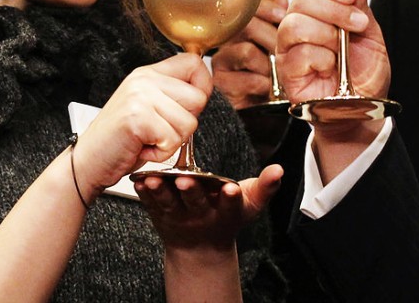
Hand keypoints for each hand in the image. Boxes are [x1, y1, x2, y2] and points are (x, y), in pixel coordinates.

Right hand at [72, 54, 211, 198]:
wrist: (87, 162)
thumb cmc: (122, 140)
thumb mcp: (148, 107)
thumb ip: (172, 95)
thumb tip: (203, 92)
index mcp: (148, 73)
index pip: (194, 62)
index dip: (202, 86)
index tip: (189, 107)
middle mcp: (144, 79)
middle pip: (198, 98)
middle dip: (186, 123)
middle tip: (160, 131)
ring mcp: (140, 96)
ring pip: (189, 123)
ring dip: (172, 142)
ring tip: (148, 140)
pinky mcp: (137, 118)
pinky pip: (173, 140)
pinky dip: (161, 153)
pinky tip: (142, 148)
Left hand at [134, 164, 283, 249]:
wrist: (199, 248)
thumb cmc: (226, 217)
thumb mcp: (250, 205)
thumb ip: (265, 187)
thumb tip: (279, 170)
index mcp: (225, 213)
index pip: (230, 206)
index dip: (230, 198)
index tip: (230, 189)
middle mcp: (202, 216)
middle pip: (196, 204)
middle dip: (191, 193)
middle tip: (186, 181)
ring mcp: (179, 218)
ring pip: (169, 205)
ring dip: (161, 193)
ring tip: (154, 180)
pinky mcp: (159, 216)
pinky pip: (150, 205)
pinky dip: (144, 194)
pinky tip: (139, 181)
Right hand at [212, 0, 287, 109]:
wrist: (263, 112)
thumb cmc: (271, 78)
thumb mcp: (280, 48)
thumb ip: (279, 23)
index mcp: (242, 29)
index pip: (247, 8)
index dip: (266, 8)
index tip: (282, 14)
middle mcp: (228, 42)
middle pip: (247, 25)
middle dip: (272, 39)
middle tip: (285, 52)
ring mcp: (221, 61)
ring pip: (247, 51)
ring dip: (267, 65)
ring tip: (274, 75)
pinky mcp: (219, 83)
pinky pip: (244, 77)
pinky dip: (261, 84)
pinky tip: (265, 88)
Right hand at [276, 0, 390, 105]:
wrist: (362, 109)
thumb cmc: (364, 75)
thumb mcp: (370, 36)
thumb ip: (361, 6)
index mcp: (319, 13)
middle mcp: (300, 26)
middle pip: (302, 0)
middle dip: (333, 9)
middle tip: (357, 24)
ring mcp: (290, 48)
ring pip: (296, 24)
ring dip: (326, 34)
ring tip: (341, 49)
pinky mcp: (287, 70)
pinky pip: (298, 52)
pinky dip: (321, 58)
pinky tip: (330, 68)